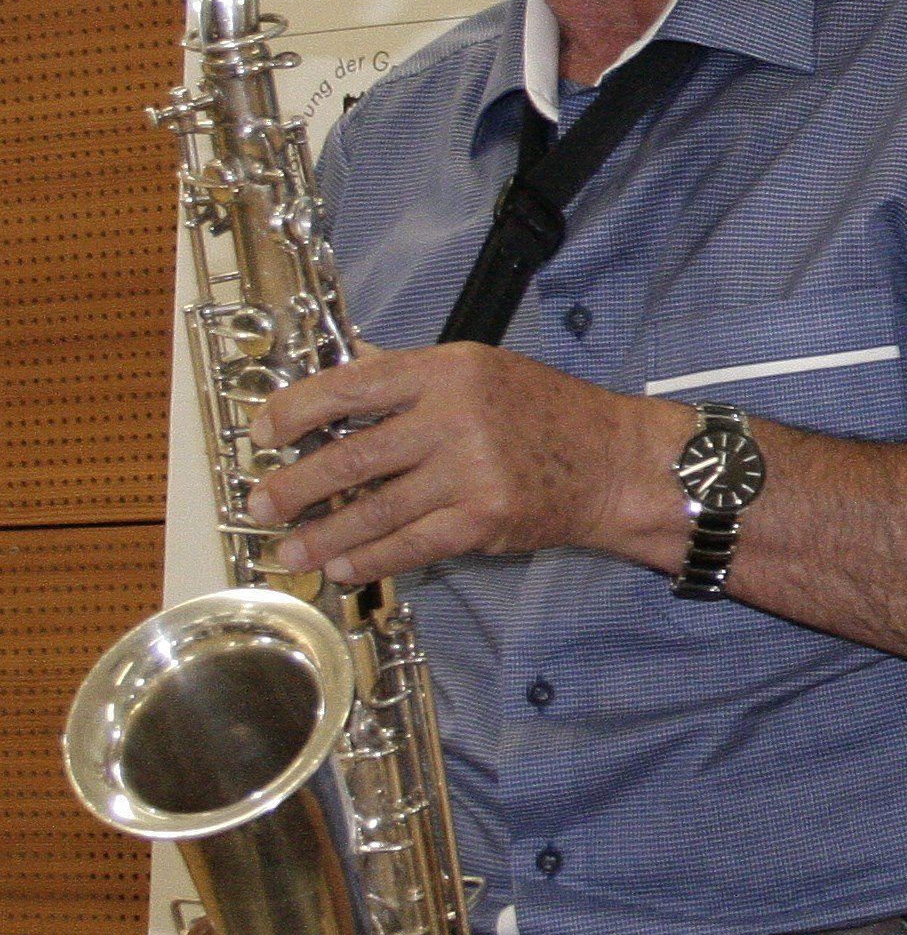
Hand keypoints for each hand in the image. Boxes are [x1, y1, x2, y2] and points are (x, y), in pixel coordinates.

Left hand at [243, 343, 684, 584]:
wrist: (616, 462)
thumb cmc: (550, 413)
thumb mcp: (484, 369)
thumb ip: (412, 375)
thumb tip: (342, 368)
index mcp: (449, 370)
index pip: (352, 386)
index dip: (296, 411)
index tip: (264, 431)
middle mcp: (457, 416)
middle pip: (353, 454)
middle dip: (297, 485)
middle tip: (263, 504)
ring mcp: (471, 470)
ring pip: (375, 508)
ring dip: (323, 534)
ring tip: (290, 550)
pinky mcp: (483, 518)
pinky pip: (411, 544)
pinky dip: (371, 559)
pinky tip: (344, 567)